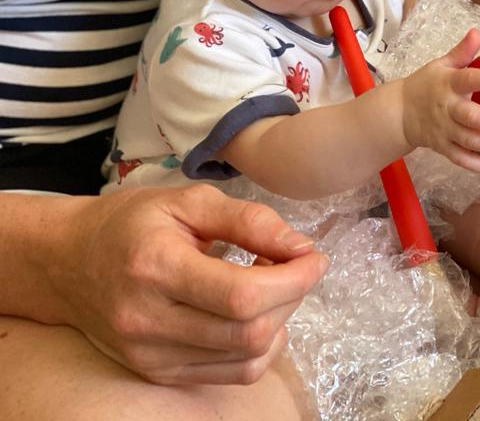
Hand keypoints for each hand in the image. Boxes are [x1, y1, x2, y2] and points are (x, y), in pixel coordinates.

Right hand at [53, 185, 326, 384]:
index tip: (315, 256)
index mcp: (156, 268)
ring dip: (280, 320)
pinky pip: (232, 374)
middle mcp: (149, 321)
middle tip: (294, 264)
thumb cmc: (132, 224)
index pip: (243, 295)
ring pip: (247, 359)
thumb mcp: (189, 201)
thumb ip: (250, 220)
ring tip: (272, 284)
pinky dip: (260, 347)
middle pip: (249, 331)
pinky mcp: (159, 373)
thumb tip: (301, 246)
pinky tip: (256, 314)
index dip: (294, 279)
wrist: (68, 263)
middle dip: (292, 296)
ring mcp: (151, 355)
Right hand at [401, 28, 479, 173]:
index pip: (469, 79)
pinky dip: (478, 166)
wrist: (399, 112)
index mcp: (448, 84)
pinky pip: (461, 159)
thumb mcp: (441, 64)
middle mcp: (446, 108)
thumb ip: (462, 51)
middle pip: (471, 118)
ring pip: (469, 142)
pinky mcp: (442, 148)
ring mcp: (444, 131)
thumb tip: (476, 32)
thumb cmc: (426, 85)